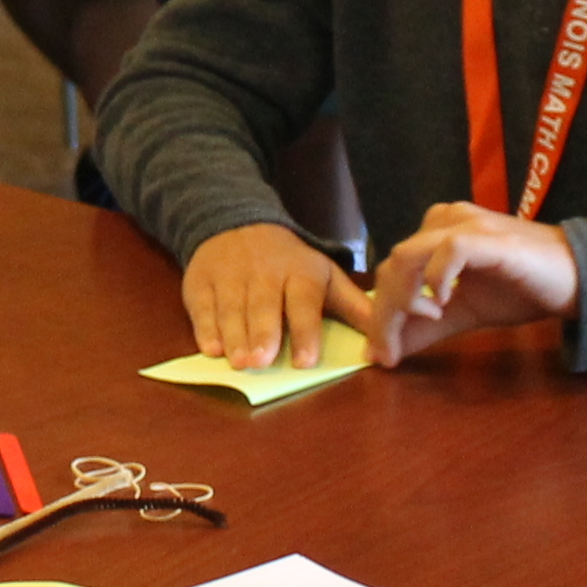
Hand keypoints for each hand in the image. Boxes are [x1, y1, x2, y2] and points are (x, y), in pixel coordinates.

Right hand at [181, 221, 373, 370]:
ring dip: (235, 336)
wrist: (236, 224)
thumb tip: (386, 343)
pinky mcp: (201, 280)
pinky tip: (212, 349)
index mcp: (300, 272)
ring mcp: (230, 275)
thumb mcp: (325, 276)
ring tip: (239, 362)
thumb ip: (354, 308)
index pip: (303, 302)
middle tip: (262, 362)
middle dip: (263, 333)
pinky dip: (206, 327)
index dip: (304, 331)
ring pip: (232, 308)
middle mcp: (264, 273)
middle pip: (264, 306)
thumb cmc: (289, 263)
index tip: (305, 361)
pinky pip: (203, 305)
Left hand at [367, 202, 581, 365]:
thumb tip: (389, 352)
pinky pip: (450, 249)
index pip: (392, 270)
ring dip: (404, 299)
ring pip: (411, 256)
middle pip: (394, 264)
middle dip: (385, 313)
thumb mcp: (464, 312)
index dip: (379, 313)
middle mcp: (446, 221)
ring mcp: (468, 225)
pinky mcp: (490, 237)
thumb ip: (427, 327)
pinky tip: (444, 304)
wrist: (577, 279)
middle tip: (388, 352)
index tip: (380, 354)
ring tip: (420, 327)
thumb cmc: (522, 289)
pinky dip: (438, 278)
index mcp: (436, 234)